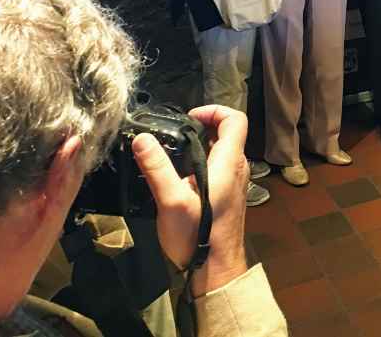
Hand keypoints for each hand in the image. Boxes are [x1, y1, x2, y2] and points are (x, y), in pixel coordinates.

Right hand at [132, 105, 249, 295]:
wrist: (216, 269)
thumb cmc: (197, 235)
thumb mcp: (171, 200)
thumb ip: (157, 168)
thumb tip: (142, 138)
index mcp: (229, 163)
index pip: (235, 120)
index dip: (214, 110)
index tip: (188, 117)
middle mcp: (238, 168)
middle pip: (227, 133)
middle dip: (201, 127)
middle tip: (173, 135)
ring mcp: (236, 182)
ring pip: (222, 150)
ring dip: (200, 145)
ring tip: (172, 153)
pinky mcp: (229, 194)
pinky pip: (219, 167)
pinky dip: (202, 161)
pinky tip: (180, 177)